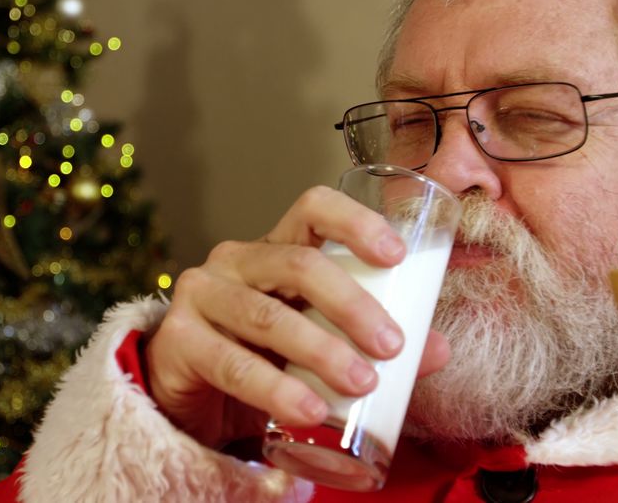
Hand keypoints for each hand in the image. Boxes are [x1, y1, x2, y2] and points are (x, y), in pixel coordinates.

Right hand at [145, 186, 452, 447]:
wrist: (187, 401)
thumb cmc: (261, 360)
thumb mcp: (317, 345)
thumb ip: (371, 343)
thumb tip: (438, 349)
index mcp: (274, 249)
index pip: (312, 208)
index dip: (355, 222)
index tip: (397, 256)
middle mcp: (234, 261)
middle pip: (297, 263)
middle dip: (351, 304)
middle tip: (391, 346)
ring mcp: (201, 297)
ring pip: (268, 316)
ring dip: (321, 350)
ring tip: (362, 383)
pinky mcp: (179, 341)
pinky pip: (233, 364)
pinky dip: (276, 389)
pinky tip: (309, 410)